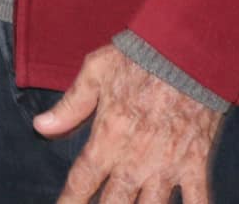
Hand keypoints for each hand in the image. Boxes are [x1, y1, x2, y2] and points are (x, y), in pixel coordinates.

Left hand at [34, 44, 222, 203]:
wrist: (189, 51)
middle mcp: (135, 160)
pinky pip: (197, 201)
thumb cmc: (141, 57)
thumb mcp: (97, 72)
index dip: (69, 202)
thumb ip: (70, 105)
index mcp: (108, 138)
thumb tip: (40, 126)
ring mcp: (167, 166)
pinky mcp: (195, 164)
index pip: (82, 182)